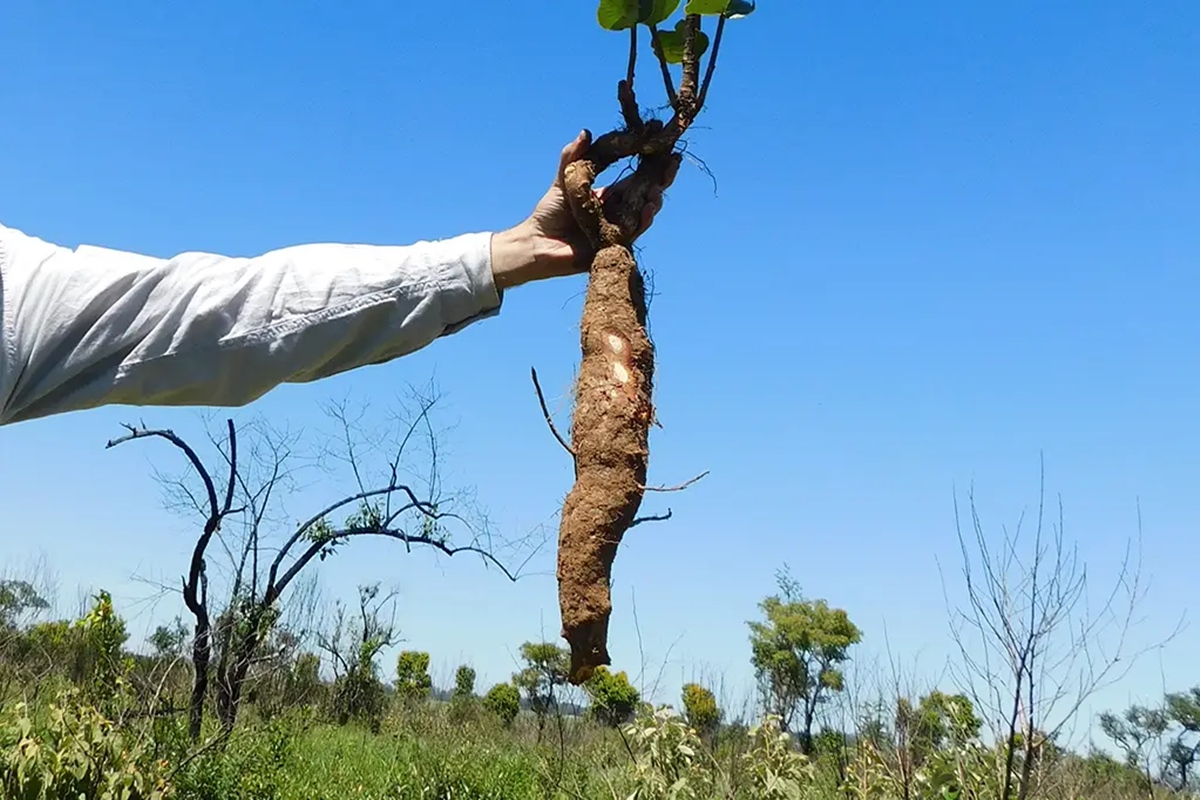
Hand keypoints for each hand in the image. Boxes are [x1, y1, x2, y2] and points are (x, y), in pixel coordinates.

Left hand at [490, 130, 680, 290]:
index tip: (663, 147)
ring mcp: (617, 229)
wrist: (537, 243)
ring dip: (653, 200)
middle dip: (661, 179)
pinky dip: (642, 221)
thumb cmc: (548, 213)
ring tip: (658, 188)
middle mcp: (617, 212)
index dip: (649, 164)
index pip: (634, 178)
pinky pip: (633, 233)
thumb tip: (586, 132)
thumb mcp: (564, 180)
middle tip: (672, 163)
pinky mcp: (614, 245)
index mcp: (608, 196)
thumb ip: (573, 157)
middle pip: (645, 194)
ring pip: (643, 212)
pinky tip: (648, 209)